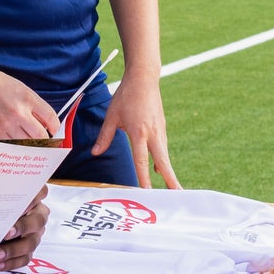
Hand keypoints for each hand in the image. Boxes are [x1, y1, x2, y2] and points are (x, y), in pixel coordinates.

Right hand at [0, 65, 62, 141]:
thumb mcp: (21, 88)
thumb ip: (34, 104)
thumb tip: (45, 122)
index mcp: (28, 98)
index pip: (51, 118)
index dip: (56, 128)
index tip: (54, 131)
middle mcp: (19, 112)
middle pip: (41, 136)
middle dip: (45, 140)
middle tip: (45, 140)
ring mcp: (6, 123)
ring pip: (27, 143)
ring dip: (31, 145)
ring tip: (31, 142)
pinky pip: (11, 144)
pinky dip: (16, 144)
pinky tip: (17, 141)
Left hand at [0, 191, 48, 271]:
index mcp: (32, 196)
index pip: (39, 192)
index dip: (32, 198)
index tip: (17, 204)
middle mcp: (37, 214)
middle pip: (37, 221)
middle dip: (21, 227)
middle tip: (5, 234)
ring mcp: (34, 234)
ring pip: (30, 243)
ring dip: (12, 250)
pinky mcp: (28, 251)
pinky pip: (23, 259)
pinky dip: (9, 263)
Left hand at [95, 71, 178, 187]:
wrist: (144, 78)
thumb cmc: (126, 96)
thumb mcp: (111, 115)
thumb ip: (105, 136)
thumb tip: (95, 153)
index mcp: (139, 132)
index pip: (141, 160)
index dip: (144, 178)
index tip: (147, 192)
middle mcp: (153, 133)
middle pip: (163, 161)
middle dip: (171, 179)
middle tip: (178, 194)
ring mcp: (160, 131)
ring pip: (164, 155)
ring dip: (169, 172)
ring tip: (173, 188)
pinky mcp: (162, 128)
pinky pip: (162, 148)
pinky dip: (162, 160)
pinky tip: (159, 169)